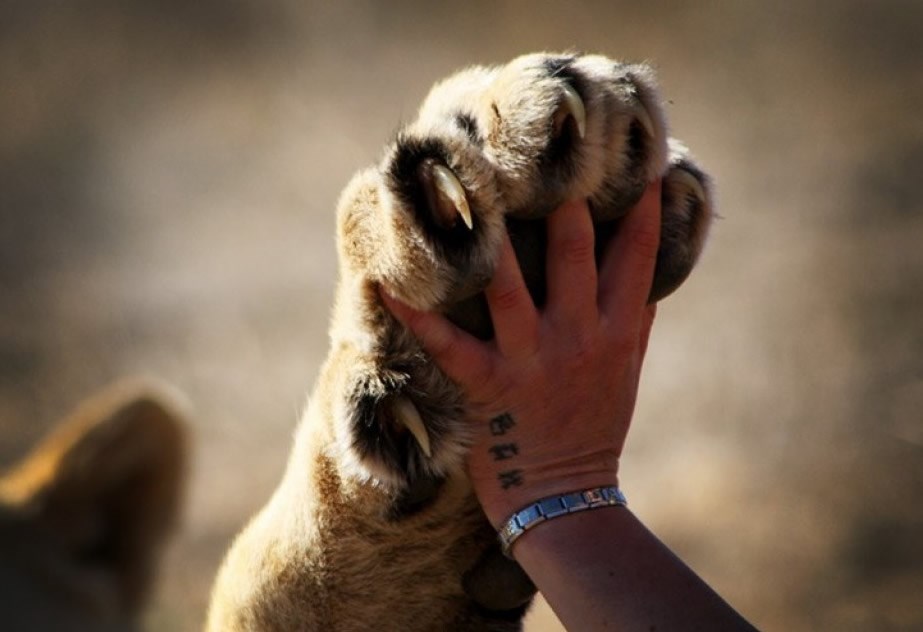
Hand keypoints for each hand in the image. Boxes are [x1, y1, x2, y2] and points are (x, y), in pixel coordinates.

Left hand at [383, 181, 660, 525]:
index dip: (639, 206)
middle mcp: (577, 337)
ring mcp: (531, 361)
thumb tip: (647, 269)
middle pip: (573, 254)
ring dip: (489, 239)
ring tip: (469, 188)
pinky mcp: (487, 387)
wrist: (566, 499)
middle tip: (543, 149)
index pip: (636, 256)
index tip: (638, 158)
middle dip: (561, 199)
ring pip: (508, 286)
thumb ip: (634, 318)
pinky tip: (388, 284)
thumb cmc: (594, 429)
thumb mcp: (626, 371)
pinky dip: (417, 315)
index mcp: (613, 330)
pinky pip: (448, 345)